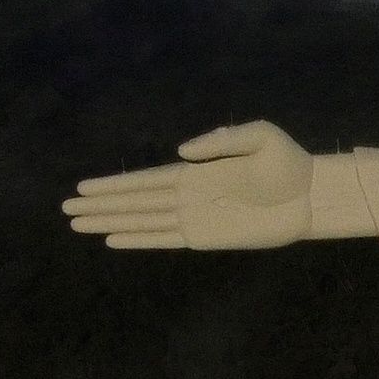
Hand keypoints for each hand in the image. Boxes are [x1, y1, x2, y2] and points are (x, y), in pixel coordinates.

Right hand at [61, 122, 314, 249]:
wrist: (313, 196)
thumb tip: (182, 152)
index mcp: (196, 171)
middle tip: (65, 207)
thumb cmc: (289, 163)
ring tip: (78, 225)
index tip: (83, 186)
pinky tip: (114, 241)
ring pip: (143, 221)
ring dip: (111, 223)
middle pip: (135, 201)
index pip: (145, 179)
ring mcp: (195, 218)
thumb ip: (221, 140)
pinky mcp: (207, 239)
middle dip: (101, 204)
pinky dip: (139, 241)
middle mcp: (188, 195)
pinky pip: (165, 240)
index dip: (114, 184)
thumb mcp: (260, 137)